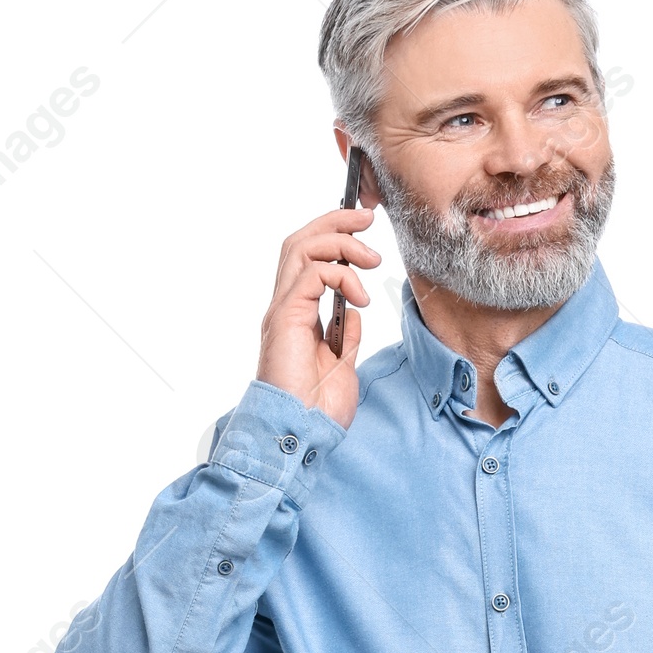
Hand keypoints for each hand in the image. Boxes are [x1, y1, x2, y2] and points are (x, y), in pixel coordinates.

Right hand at [256, 199, 380, 429]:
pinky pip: (312, 274)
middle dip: (335, 221)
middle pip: (301, 241)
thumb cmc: (315, 411)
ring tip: (370, 258)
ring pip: (302, 248)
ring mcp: (283, 310)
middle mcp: (285, 307)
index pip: (308, 259)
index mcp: (296, 316)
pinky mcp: (286, 317)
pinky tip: (360, 296)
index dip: (334, 236)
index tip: (365, 230)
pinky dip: (340, 275)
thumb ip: (345, 337)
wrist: (298, 434)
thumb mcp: (342, 367)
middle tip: (367, 218)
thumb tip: (354, 311)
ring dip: (340, 242)